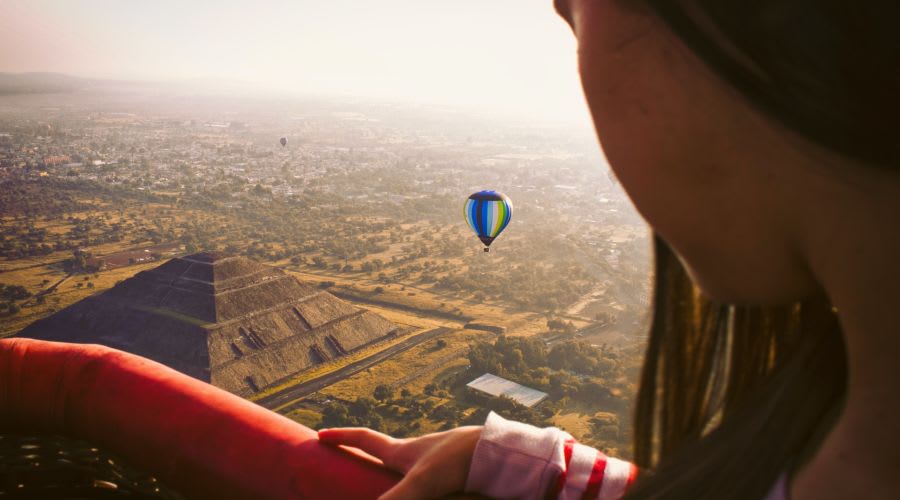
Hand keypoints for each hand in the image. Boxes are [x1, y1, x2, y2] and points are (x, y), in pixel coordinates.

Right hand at [318, 425, 482, 499]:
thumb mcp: (421, 481)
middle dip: (369, 464)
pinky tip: (432, 498)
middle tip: (354, 472)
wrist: (501, 456)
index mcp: (403, 451)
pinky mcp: (454, 478)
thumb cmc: (460, 458)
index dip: (341, 437)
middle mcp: (418, 456)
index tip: (320, 435)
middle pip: (386, 459)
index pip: (365, 440)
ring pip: (410, 477)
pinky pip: (433, 488)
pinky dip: (426, 494)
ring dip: (400, 485)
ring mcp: (437, 466)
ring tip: (394, 490)